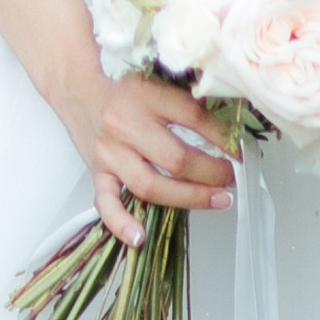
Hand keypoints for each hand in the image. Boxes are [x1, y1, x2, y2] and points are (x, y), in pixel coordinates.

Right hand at [61, 54, 236, 249]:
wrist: (79, 91)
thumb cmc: (125, 92)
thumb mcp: (157, 82)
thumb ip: (188, 102)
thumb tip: (232, 126)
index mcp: (145, 95)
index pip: (193, 118)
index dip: (223, 138)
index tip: (239, 151)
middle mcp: (125, 125)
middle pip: (176, 158)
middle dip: (212, 174)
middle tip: (230, 178)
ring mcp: (110, 152)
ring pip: (150, 185)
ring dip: (189, 198)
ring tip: (217, 200)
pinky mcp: (97, 173)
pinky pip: (106, 203)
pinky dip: (121, 223)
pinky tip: (139, 236)